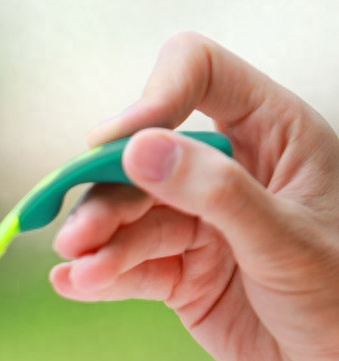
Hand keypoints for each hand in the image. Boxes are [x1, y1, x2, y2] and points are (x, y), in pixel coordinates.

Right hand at [50, 32, 338, 360]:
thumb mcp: (287, 244)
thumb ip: (216, 193)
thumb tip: (137, 149)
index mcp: (277, 137)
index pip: (201, 76)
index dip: (152, 99)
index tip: (112, 145)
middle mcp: (235, 171)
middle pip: (145, 156)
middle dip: (107, 193)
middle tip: (75, 236)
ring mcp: (207, 225)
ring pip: (131, 215)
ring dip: (98, 240)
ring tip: (76, 268)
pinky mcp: (186, 277)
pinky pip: (133, 266)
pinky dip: (101, 274)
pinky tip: (72, 283)